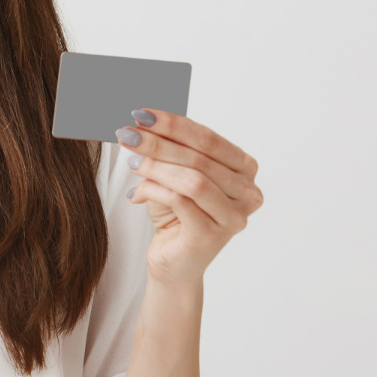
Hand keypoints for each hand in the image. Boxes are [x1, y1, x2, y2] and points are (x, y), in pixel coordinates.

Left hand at [115, 109, 261, 286]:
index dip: (174, 124)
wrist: (174, 262)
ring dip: (155, 165)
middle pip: (200, 157)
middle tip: (127, 133)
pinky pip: (180, 202)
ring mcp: (234, 216)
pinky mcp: (213, 235)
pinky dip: (153, 190)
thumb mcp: (174, 174)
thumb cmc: (175, 215)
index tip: (142, 114)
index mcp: (244, 169)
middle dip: (159, 142)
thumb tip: (142, 120)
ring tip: (130, 159)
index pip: (208, 139)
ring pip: (192, 179)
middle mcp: (248, 193)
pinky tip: (135, 191)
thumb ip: (170, 149)